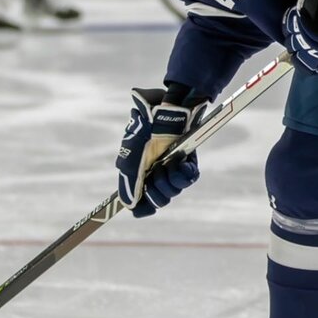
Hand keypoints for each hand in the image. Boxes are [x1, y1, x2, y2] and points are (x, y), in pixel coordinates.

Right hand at [116, 87, 203, 216]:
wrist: (167, 108)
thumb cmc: (145, 127)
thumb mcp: (131, 154)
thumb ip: (130, 180)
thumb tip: (129, 205)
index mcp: (137, 172)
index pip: (139, 201)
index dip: (142, 207)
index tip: (145, 209)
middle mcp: (153, 172)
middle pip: (157, 199)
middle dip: (158, 191)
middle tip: (158, 174)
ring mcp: (170, 167)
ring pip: (173, 191)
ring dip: (171, 180)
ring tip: (170, 161)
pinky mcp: (186, 161)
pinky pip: (188, 179)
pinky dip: (185, 174)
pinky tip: (181, 163)